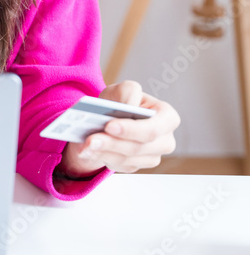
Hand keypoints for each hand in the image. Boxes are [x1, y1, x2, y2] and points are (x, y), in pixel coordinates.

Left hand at [59, 79, 180, 175]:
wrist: (110, 116)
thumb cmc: (122, 100)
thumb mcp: (124, 88)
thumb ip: (129, 91)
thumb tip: (128, 106)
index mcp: (168, 118)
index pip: (153, 129)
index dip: (132, 129)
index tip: (110, 126)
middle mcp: (164, 141)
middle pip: (138, 147)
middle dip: (112, 143)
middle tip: (91, 139)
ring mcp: (152, 156)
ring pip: (126, 159)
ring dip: (103, 151)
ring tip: (85, 144)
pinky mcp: (136, 166)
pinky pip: (119, 165)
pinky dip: (102, 157)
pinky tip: (89, 150)